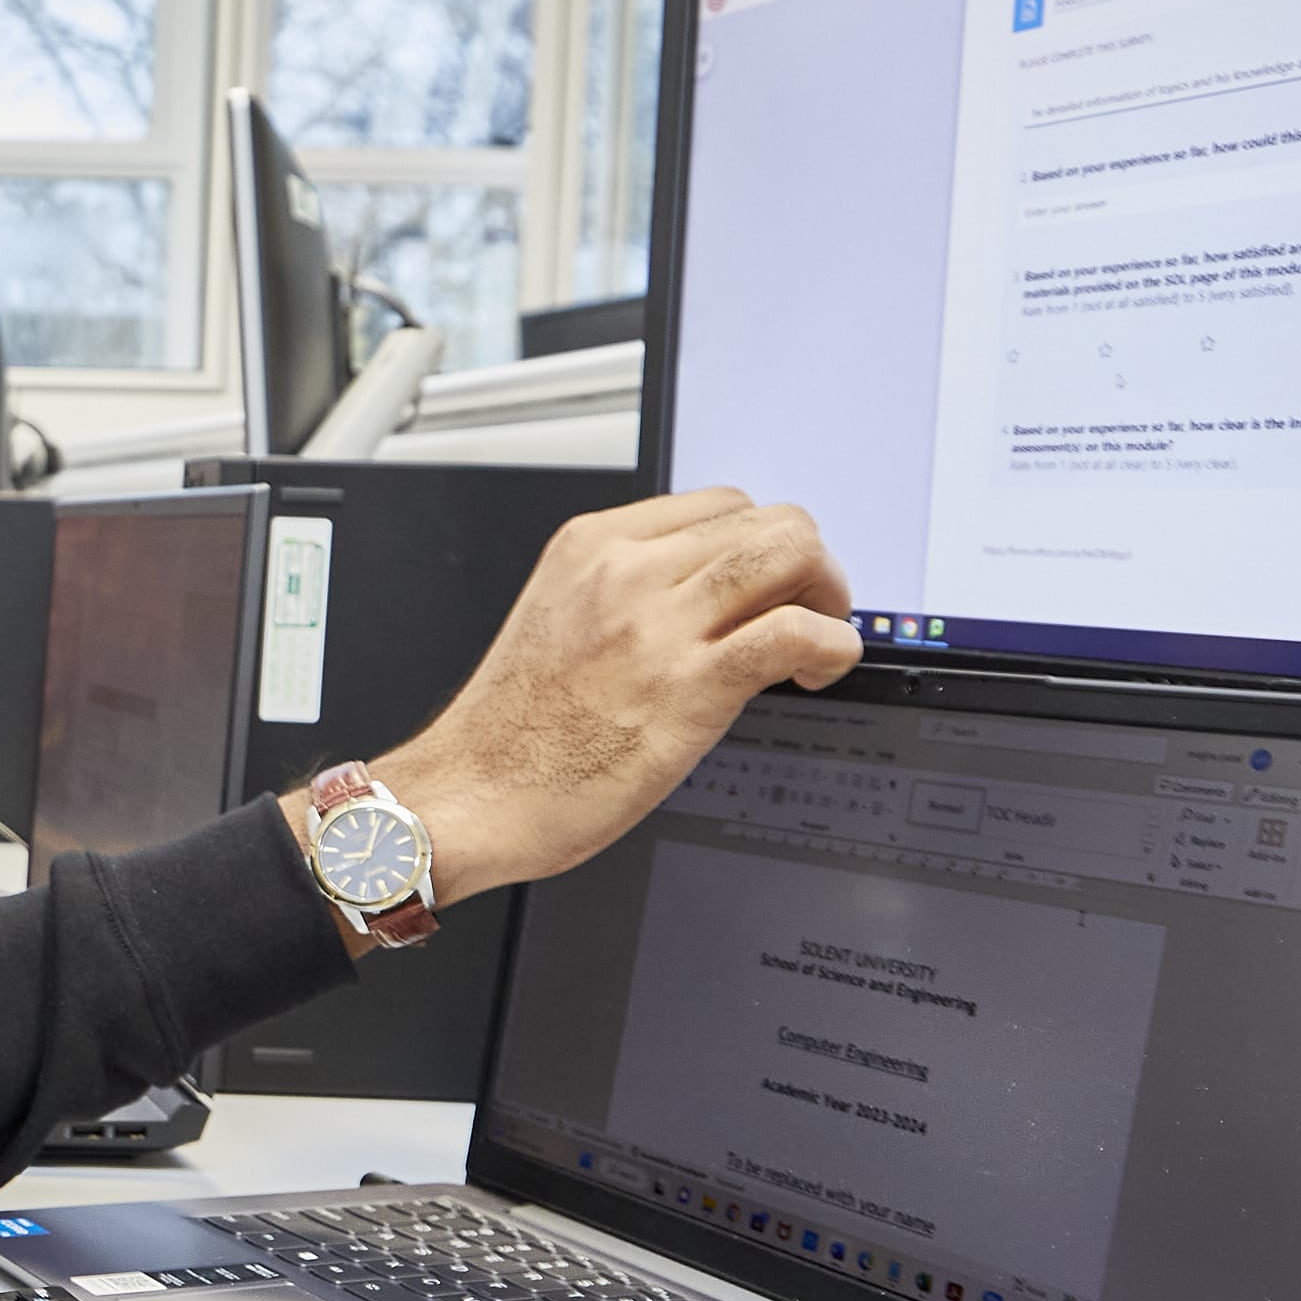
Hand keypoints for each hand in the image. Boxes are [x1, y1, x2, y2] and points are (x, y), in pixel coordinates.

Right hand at [370, 489, 857, 904]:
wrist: (468, 795)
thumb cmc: (509, 731)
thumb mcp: (559, 621)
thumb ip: (626, 596)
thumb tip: (706, 601)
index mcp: (591, 546)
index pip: (719, 504)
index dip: (761, 545)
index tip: (769, 588)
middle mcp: (626, 571)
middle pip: (766, 520)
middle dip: (808, 564)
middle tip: (808, 613)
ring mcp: (657, 625)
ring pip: (790, 554)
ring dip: (828, 594)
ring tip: (819, 641)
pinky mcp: (688, 686)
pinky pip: (795, 633)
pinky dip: (832, 646)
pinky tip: (817, 674)